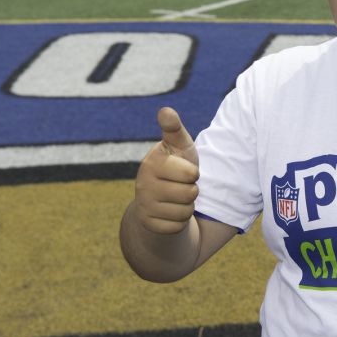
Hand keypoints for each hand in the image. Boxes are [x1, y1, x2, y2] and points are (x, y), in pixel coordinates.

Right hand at [133, 107, 199, 234]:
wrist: (161, 197)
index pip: (191, 174)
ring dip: (187, 206)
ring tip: (176, 198)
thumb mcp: (179, 145)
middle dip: (191, 191)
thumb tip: (165, 110)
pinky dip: (179, 221)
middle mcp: (143, 184)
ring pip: (185, 212)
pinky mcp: (148, 224)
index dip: (193, 173)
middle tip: (180, 186)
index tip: (184, 170)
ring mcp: (144, 205)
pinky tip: (170, 212)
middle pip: (190, 194)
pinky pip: (177, 226)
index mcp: (152, 162)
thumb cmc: (176, 165)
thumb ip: (174, 128)